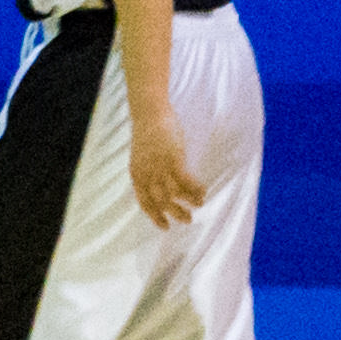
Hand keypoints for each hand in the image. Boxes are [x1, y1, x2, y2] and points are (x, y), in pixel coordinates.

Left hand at [126, 104, 203, 228]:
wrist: (150, 113)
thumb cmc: (148, 132)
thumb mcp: (143, 156)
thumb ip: (149, 171)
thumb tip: (161, 185)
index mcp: (137, 174)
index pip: (144, 202)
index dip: (155, 216)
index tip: (165, 226)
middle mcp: (147, 174)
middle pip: (162, 202)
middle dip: (176, 213)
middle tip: (188, 219)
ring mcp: (160, 167)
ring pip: (176, 194)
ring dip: (189, 201)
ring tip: (199, 203)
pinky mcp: (174, 159)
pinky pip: (187, 182)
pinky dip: (196, 189)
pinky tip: (203, 191)